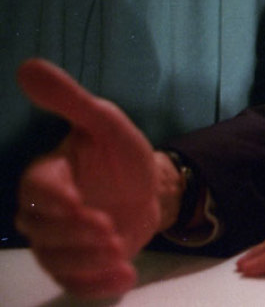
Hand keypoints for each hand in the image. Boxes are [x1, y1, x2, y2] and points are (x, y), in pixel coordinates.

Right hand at [14, 59, 175, 298]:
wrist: (150, 187)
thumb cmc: (121, 154)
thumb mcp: (105, 122)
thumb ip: (70, 100)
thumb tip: (28, 65)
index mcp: (48, 174)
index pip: (36, 188)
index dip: (52, 197)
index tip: (77, 201)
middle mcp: (46, 212)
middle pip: (41, 230)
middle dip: (72, 233)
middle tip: (108, 228)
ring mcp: (60, 242)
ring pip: (56, 260)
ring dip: (86, 259)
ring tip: (119, 248)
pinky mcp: (79, 265)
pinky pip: (77, 283)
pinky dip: (99, 285)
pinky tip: (125, 277)